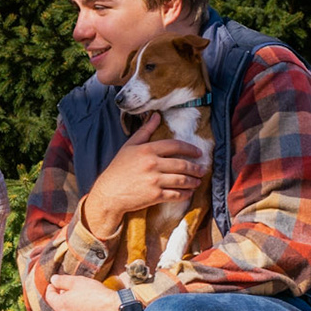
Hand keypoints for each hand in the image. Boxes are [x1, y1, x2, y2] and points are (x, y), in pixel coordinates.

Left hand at [45, 274, 125, 310]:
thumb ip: (62, 280)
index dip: (51, 287)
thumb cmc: (96, 295)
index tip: (54, 283)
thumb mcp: (77, 282)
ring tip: (81, 295)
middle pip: (59, 305)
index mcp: (60, 306)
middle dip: (62, 295)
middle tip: (68, 287)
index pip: (49, 296)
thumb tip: (53, 279)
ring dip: (72, 303)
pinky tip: (91, 305)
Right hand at [81, 111, 205, 235]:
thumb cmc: (118, 168)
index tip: (198, 152)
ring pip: (182, 180)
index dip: (190, 148)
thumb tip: (156, 115)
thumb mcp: (129, 146)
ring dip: (193, 181)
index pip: (175, 145)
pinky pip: (175, 194)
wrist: (108, 193)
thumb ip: (145, 130)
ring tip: (198, 181)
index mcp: (147, 150)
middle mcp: (152, 164)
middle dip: (196, 168)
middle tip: (202, 169)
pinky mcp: (154, 196)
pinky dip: (185, 194)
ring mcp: (154, 181)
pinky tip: (189, 193)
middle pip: (182, 164)